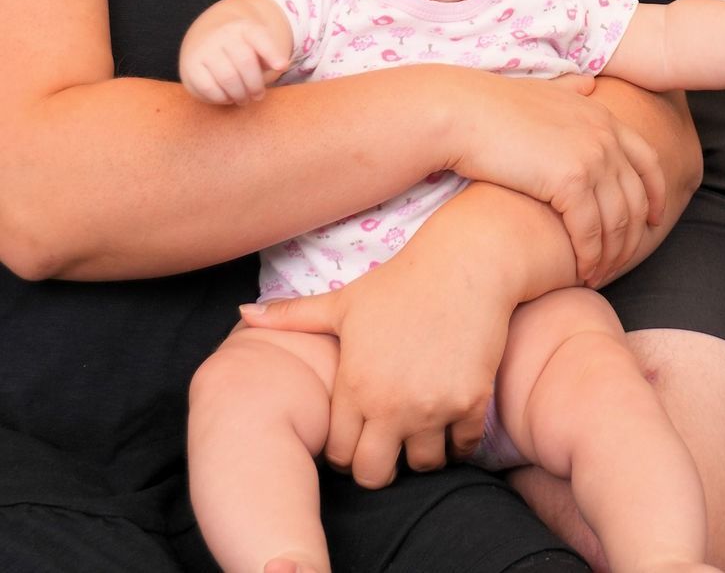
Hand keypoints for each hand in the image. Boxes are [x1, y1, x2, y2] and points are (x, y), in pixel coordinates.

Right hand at [179, 6, 288, 104]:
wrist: (204, 36)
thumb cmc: (240, 48)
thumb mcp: (256, 45)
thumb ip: (270, 56)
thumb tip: (280, 66)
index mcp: (243, 27)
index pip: (259, 37)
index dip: (272, 52)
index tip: (281, 66)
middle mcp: (223, 34)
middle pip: (245, 62)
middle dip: (255, 85)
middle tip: (258, 95)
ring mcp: (205, 48)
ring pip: (228, 77)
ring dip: (240, 94)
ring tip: (244, 99)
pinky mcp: (191, 66)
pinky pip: (209, 87)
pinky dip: (221, 97)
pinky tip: (227, 97)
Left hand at [239, 242, 508, 486]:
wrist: (463, 264)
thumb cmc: (398, 282)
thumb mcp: (342, 301)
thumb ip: (292, 316)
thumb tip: (242, 312)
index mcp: (355, 383)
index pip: (340, 454)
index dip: (345, 452)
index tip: (356, 437)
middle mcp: (391, 403)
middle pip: (375, 474)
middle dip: (377, 467)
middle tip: (385, 446)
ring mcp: (433, 405)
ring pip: (422, 466)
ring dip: (420, 455)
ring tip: (419, 433)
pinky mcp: (470, 401)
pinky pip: (463, 448)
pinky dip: (458, 442)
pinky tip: (451, 421)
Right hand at [452, 72, 664, 285]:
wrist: (462, 113)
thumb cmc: (493, 104)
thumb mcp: (544, 89)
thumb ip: (571, 89)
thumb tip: (588, 84)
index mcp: (602, 116)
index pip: (648, 161)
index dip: (656, 195)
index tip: (655, 221)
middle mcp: (605, 136)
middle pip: (637, 197)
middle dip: (634, 235)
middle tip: (622, 261)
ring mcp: (591, 157)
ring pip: (617, 221)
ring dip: (612, 254)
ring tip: (599, 274)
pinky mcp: (570, 181)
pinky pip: (590, 232)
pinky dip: (590, 257)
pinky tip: (582, 272)